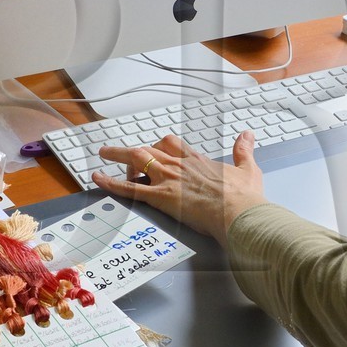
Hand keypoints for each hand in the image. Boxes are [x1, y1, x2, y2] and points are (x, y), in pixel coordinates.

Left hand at [91, 132, 267, 241]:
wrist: (239, 212)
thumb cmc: (244, 196)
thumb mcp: (247, 168)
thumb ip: (244, 150)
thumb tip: (247, 135)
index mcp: (196, 160)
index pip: (171, 144)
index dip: (158, 145)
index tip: (152, 148)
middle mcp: (179, 165)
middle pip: (149, 148)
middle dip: (132, 149)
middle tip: (118, 150)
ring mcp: (168, 180)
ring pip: (136, 159)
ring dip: (117, 155)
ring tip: (104, 153)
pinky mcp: (161, 197)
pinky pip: (130, 188)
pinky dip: (111, 182)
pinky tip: (98, 178)